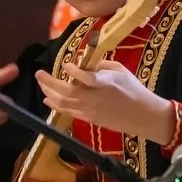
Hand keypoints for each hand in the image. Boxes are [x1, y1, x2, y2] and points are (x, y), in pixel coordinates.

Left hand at [35, 61, 176, 141]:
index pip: (88, 78)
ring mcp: (91, 111)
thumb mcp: (120, 71)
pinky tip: (48, 99)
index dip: (75, 71)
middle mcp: (96, 98)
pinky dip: (56, 105)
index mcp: (107, 84)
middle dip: (50, 83)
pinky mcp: (89, 119)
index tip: (66, 64)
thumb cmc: (134, 89)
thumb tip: (83, 62)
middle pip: (68, 93)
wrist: (143, 116)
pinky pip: (68, 112)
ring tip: (41, 84)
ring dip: (49, 93)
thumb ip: (101, 65)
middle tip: (39, 73)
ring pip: (64, 104)